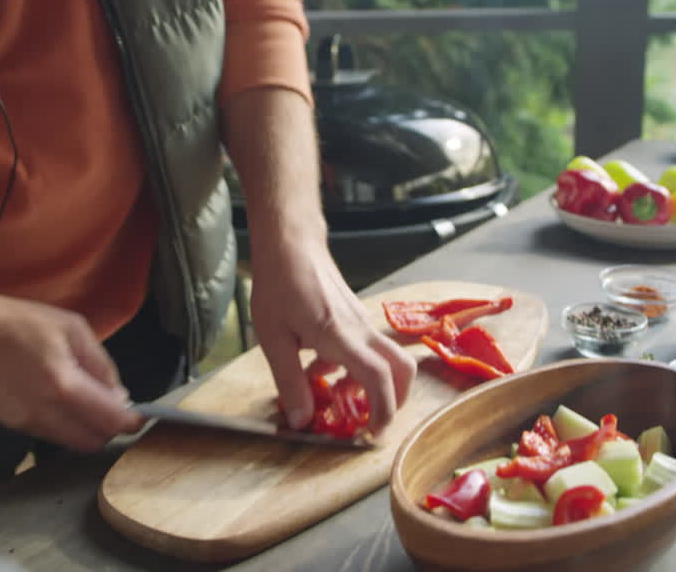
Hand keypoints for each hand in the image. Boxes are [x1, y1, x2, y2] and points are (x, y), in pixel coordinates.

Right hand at [0, 293, 144, 452]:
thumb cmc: (17, 322)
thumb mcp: (72, 328)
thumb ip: (101, 364)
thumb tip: (120, 395)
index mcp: (64, 384)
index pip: (110, 420)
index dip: (131, 421)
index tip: (139, 414)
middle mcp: (45, 412)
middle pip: (94, 441)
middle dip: (110, 428)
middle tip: (113, 406)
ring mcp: (26, 423)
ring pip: (73, 443)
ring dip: (88, 430)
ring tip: (88, 401)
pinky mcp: (12, 425)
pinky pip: (52, 436)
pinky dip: (66, 427)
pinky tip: (62, 402)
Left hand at [248, 238, 415, 434]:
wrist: (290, 243)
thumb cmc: (279, 284)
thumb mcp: (273, 339)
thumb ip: (290, 383)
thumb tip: (302, 420)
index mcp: (340, 336)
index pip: (379, 378)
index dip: (382, 410)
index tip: (371, 433)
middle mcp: (360, 329)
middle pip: (402, 369)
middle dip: (393, 401)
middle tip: (367, 419)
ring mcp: (361, 321)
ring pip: (386, 359)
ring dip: (369, 383)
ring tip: (332, 392)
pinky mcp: (355, 317)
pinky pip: (367, 348)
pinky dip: (354, 366)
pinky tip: (319, 366)